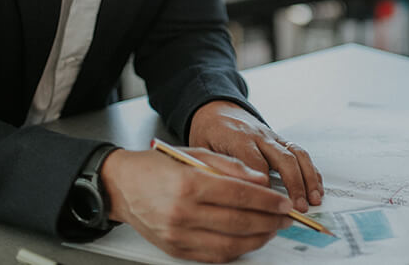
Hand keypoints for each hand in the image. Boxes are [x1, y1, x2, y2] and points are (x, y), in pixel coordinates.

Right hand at [100, 147, 291, 262]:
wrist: (122, 186)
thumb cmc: (158, 167)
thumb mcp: (195, 154)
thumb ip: (231, 166)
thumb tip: (262, 181)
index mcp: (189, 184)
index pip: (240, 196)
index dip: (268, 202)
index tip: (285, 203)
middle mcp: (182, 213)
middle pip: (238, 222)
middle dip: (269, 221)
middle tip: (286, 217)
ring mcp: (178, 235)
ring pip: (229, 245)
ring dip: (257, 239)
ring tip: (272, 229)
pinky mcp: (175, 250)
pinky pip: (213, 256)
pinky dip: (236, 250)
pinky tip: (249, 240)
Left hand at [188, 101, 323, 211]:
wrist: (216, 110)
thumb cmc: (208, 134)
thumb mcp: (202, 149)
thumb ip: (217, 169)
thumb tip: (232, 195)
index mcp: (238, 138)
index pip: (255, 163)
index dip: (263, 186)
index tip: (268, 207)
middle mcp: (260, 136)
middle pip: (282, 158)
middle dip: (293, 184)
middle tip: (298, 208)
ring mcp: (273, 137)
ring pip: (296, 155)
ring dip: (307, 178)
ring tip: (314, 200)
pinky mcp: (281, 140)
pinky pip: (300, 154)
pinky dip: (311, 171)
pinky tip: (317, 188)